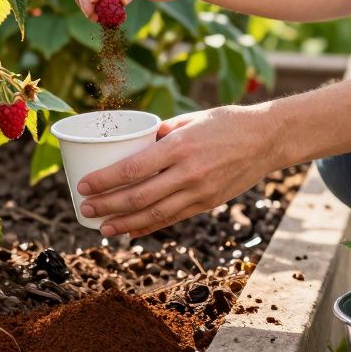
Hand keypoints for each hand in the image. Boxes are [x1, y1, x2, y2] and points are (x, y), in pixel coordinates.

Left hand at [76, 104, 284, 237]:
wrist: (267, 139)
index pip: (133, 169)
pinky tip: (131, 232)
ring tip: (101, 227)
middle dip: (107, 205)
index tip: (83, 184)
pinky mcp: (208, 203)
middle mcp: (188, 172)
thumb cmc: (225, 123)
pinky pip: (172, 219)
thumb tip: (132, 143)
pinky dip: (149, 227)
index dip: (104, 180)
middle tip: (84, 207)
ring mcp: (199, 192)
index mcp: (179, 147)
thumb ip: (161, 134)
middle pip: (138, 196)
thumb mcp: (190, 120)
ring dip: (124, 224)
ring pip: (153, 214)